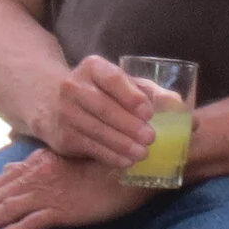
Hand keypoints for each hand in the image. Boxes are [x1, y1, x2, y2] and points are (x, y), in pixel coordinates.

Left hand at [0, 148, 149, 228]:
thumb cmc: (102, 166)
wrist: (130, 170)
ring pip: (9, 208)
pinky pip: (35, 221)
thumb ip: (40, 164)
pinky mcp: (64, 210)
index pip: (2, 181)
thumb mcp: (66, 162)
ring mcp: (51, 193)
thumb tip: (15, 167)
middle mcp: (40, 177)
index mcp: (40, 165)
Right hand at [29, 55, 161, 168]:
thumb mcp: (118, 83)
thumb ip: (148, 91)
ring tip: (143, 153)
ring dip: (121, 144)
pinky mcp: (62, 136)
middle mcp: (73, 86)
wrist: (50, 102)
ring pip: (95, 130)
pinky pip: (89, 147)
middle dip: (128, 124)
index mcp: (92, 67)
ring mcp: (65, 112)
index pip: (112, 78)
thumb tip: (179, 106)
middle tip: (151, 138)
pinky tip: (126, 161)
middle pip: (103, 106)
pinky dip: (109, 155)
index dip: (130, 95)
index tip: (148, 112)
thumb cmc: (99, 92)